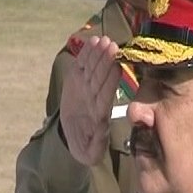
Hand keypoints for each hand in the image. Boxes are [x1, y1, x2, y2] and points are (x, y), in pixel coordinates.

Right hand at [59, 35, 120, 165]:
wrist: (75, 135)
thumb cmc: (84, 146)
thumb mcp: (87, 153)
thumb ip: (95, 148)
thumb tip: (102, 136)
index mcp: (100, 114)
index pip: (106, 95)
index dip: (110, 81)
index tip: (117, 67)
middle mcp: (95, 98)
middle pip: (101, 78)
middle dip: (106, 62)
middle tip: (111, 45)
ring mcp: (87, 87)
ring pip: (94, 69)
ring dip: (98, 54)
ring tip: (102, 40)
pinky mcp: (77, 81)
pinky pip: (83, 66)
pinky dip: (86, 54)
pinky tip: (91, 42)